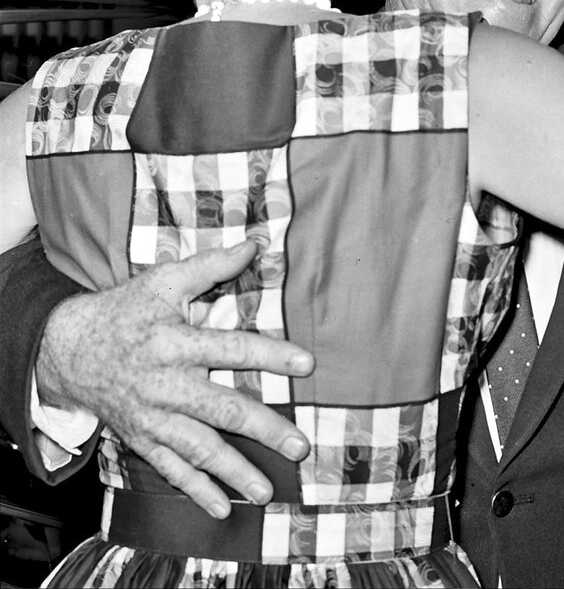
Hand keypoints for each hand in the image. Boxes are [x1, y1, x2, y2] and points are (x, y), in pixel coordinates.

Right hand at [36, 240, 314, 518]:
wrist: (68, 349)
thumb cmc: (125, 310)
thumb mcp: (164, 280)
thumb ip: (210, 266)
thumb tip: (255, 243)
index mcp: (175, 342)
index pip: (231, 349)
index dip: (270, 356)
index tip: (306, 364)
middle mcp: (165, 384)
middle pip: (220, 409)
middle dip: (262, 428)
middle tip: (299, 445)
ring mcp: (152, 417)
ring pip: (198, 448)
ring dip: (234, 471)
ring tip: (267, 490)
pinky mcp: (142, 438)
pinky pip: (170, 469)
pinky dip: (195, 491)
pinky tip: (221, 509)